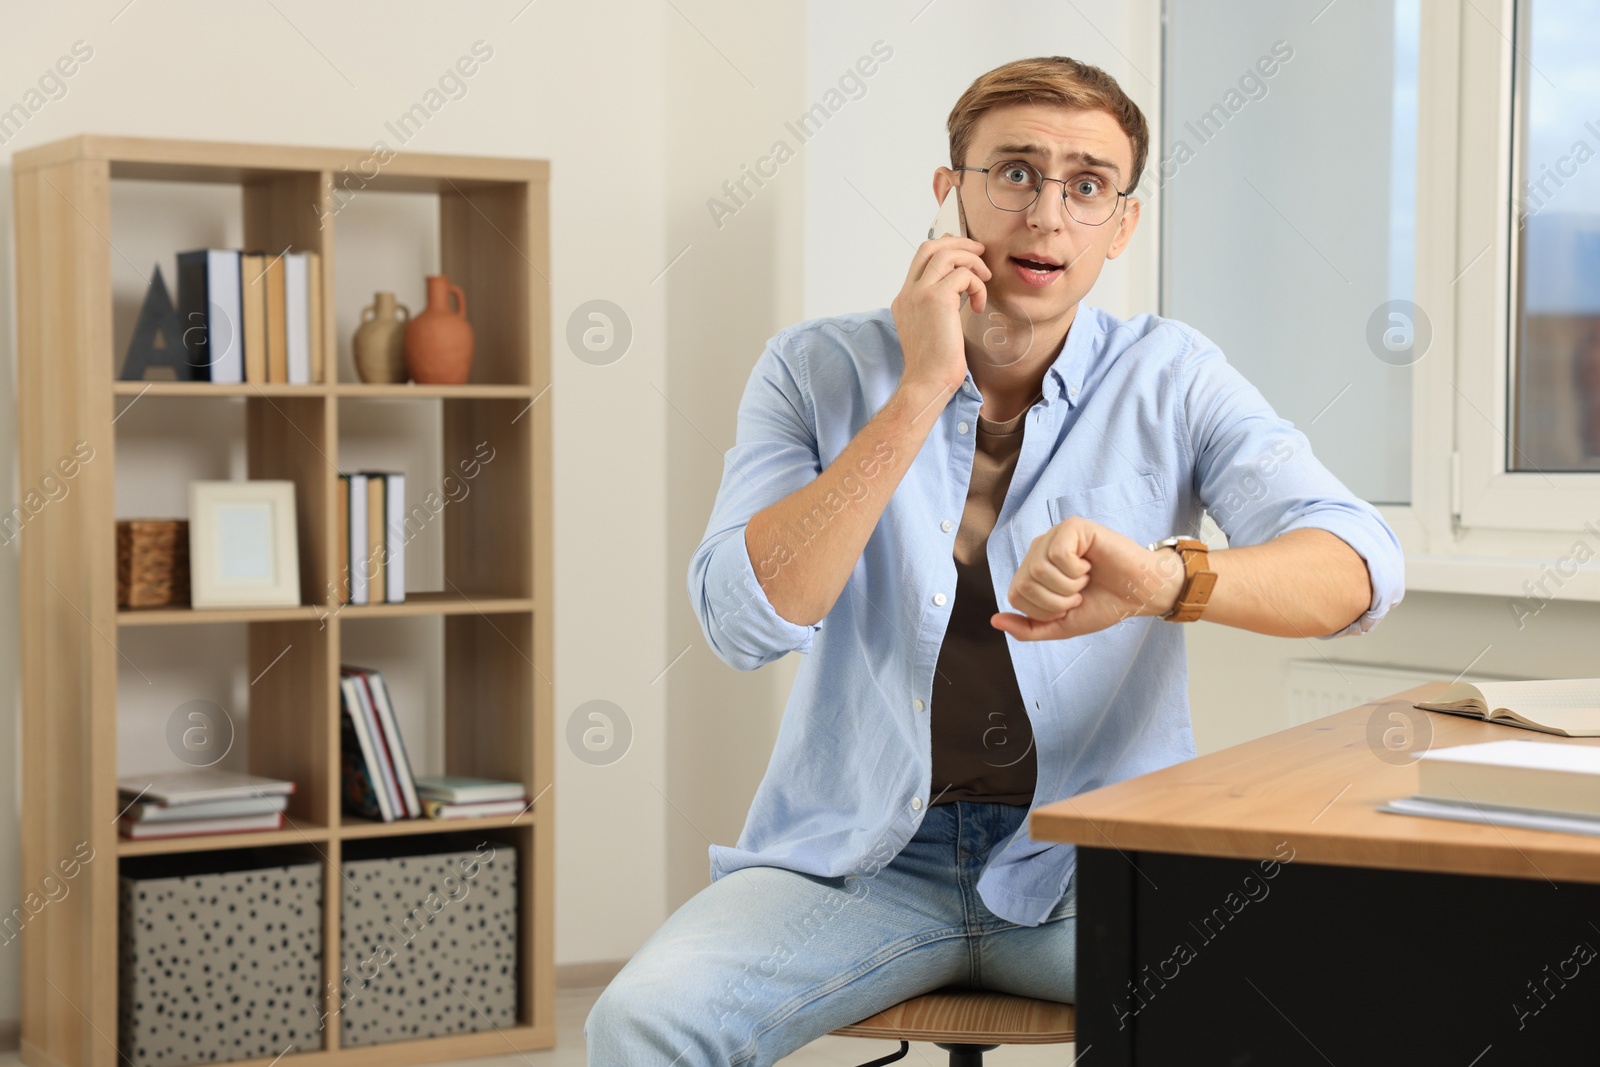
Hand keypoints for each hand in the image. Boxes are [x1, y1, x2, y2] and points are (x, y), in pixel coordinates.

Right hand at [890, 235, 988, 395]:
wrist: (927, 382)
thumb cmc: (934, 365)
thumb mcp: (931, 329)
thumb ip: (937, 306)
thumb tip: (960, 289)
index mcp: (905, 299)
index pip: (921, 259)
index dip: (945, 249)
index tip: (966, 256)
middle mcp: (909, 293)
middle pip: (929, 247)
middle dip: (958, 243)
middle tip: (980, 252)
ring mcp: (920, 294)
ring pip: (946, 254)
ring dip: (972, 262)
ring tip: (985, 279)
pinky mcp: (937, 299)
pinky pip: (963, 275)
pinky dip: (978, 286)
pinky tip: (979, 306)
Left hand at [991, 518, 1187, 640]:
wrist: (1139, 594)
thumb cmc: (1102, 604)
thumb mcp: (1061, 625)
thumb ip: (1028, 628)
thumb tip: (995, 621)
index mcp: (1032, 570)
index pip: (1016, 596)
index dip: (1045, 610)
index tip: (1070, 603)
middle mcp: (1038, 550)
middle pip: (1024, 584)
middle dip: (1057, 600)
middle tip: (1080, 592)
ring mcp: (1054, 536)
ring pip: (1039, 571)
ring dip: (1069, 586)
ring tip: (1086, 579)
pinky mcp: (1072, 527)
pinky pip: (1058, 555)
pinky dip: (1077, 570)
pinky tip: (1090, 565)